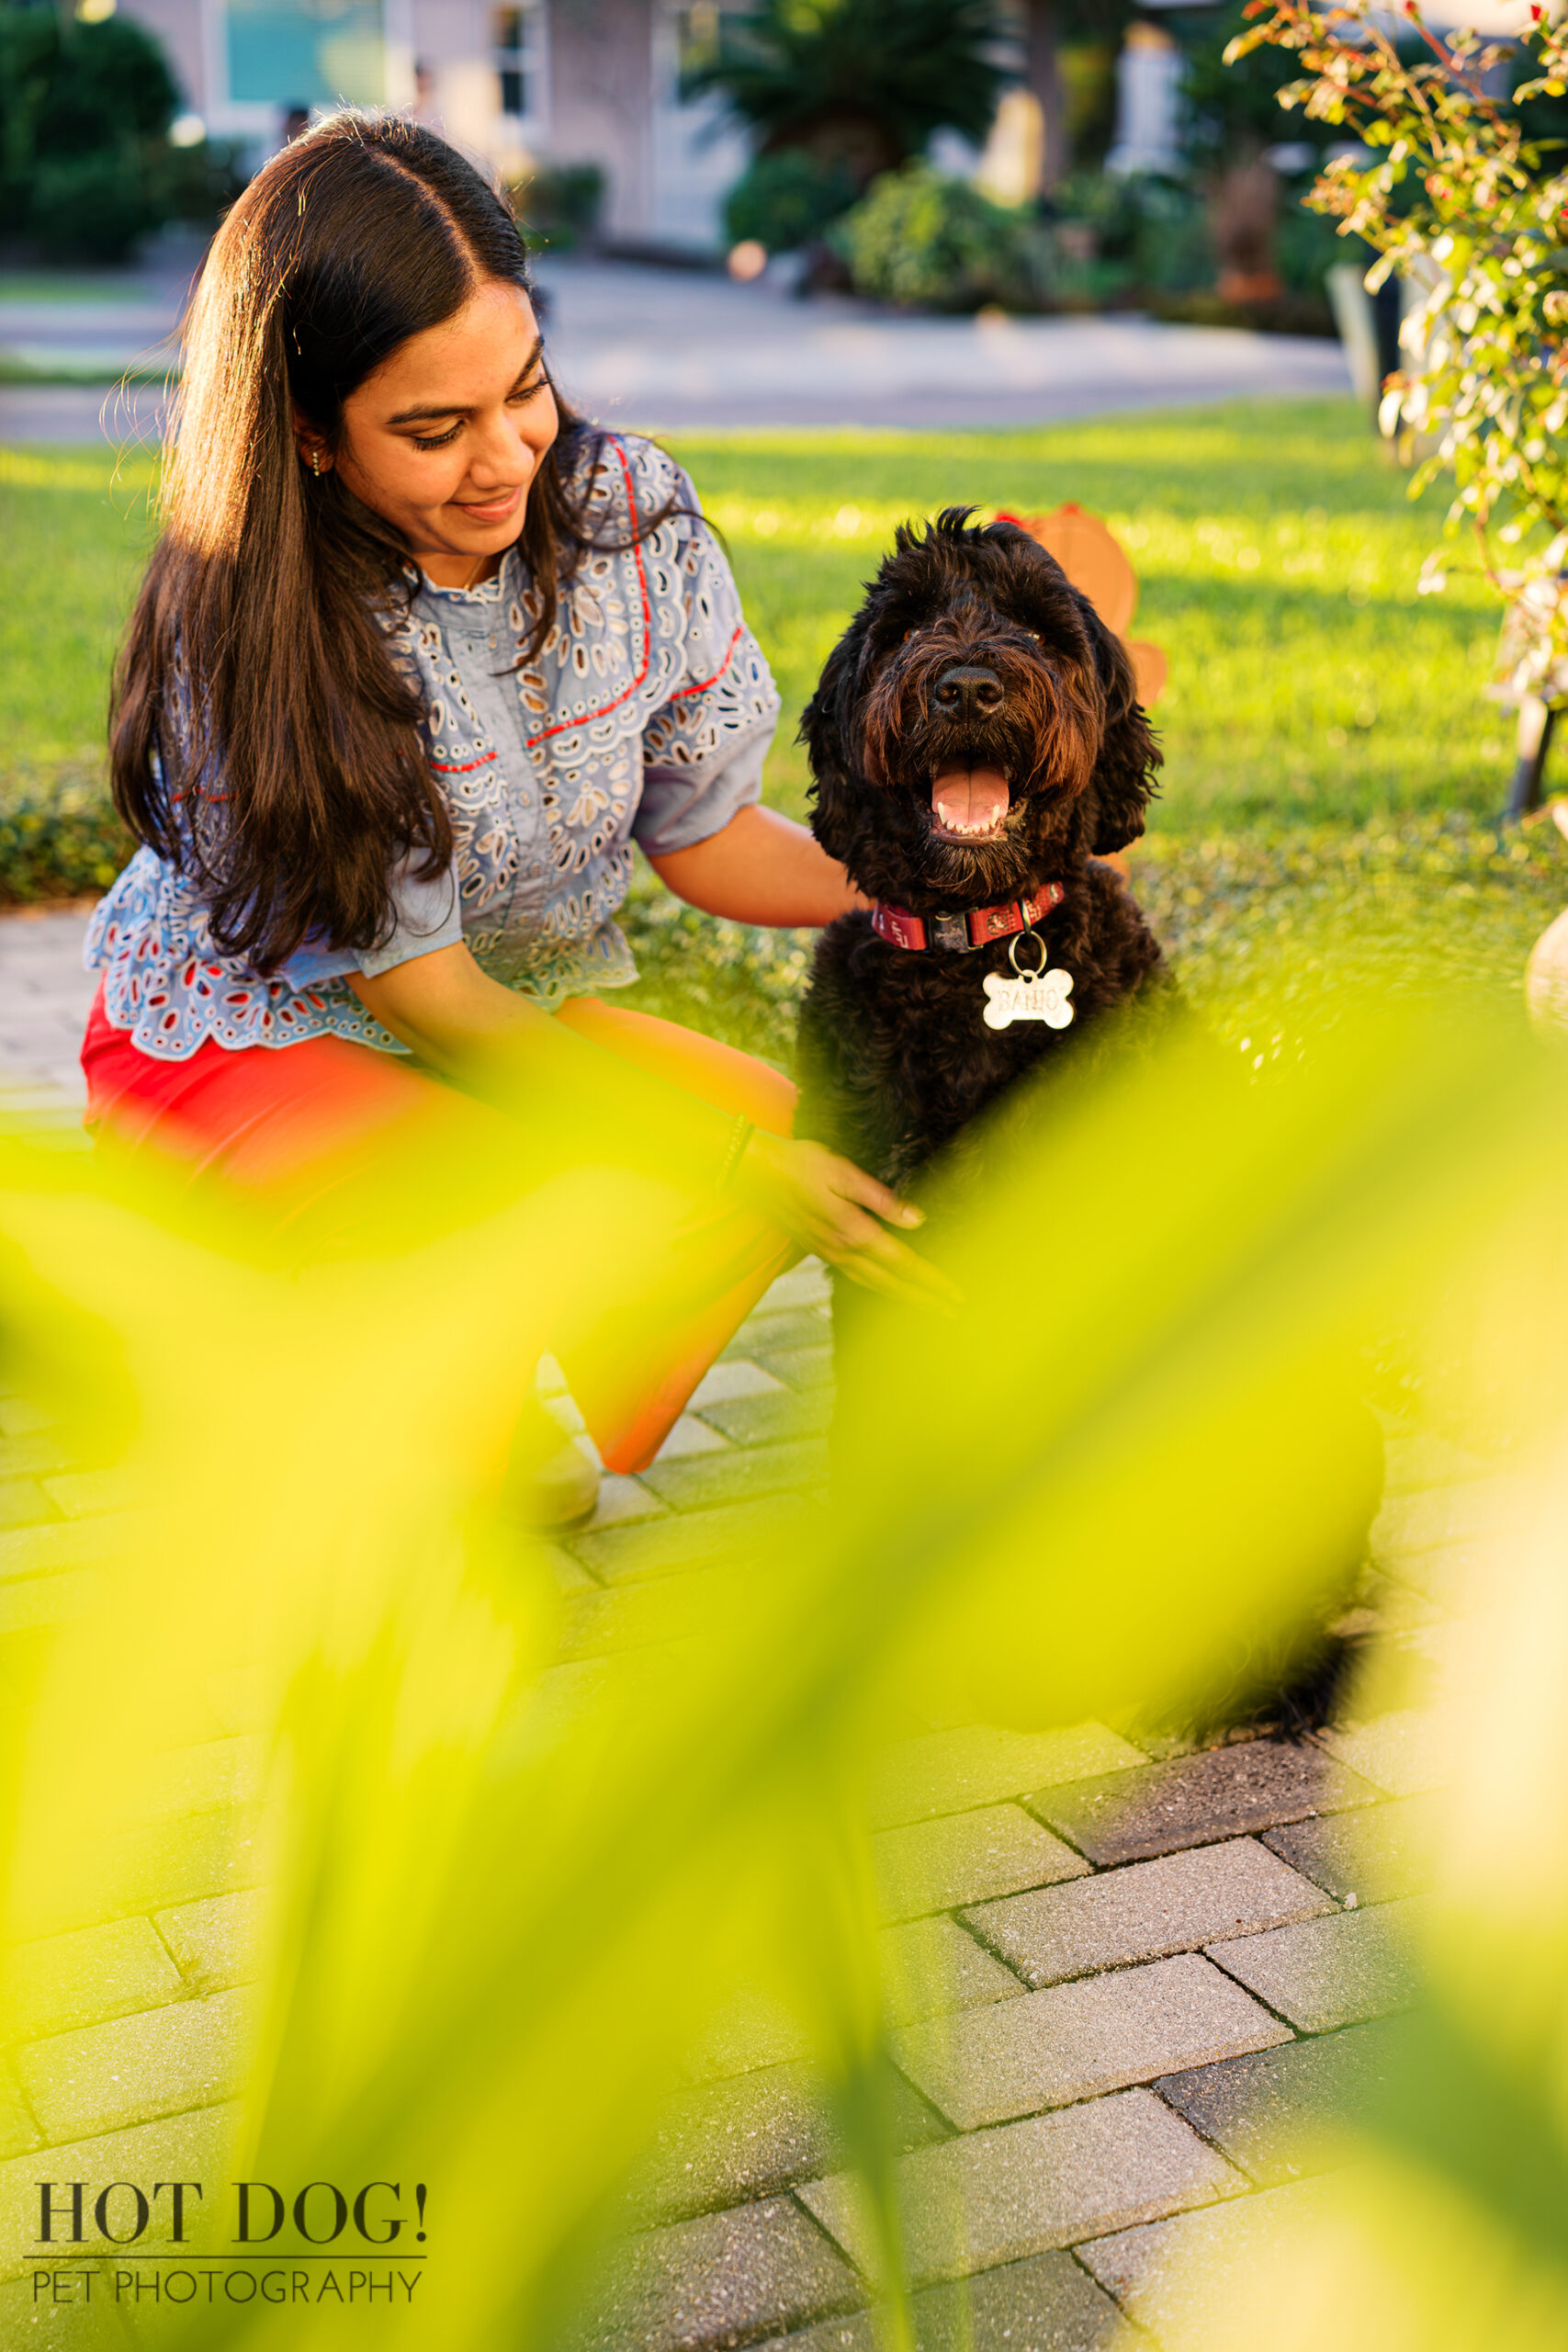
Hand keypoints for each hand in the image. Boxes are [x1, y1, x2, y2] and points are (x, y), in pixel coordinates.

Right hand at [732, 1132, 959, 1310]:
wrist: (755, 1173)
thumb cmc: (801, 1165)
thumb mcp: (845, 1174)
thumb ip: (883, 1200)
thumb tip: (916, 1220)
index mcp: (854, 1231)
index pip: (903, 1263)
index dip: (931, 1281)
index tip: (954, 1294)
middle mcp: (842, 1250)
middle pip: (891, 1283)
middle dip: (924, 1298)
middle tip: (953, 1312)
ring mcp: (829, 1253)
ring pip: (873, 1284)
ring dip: (903, 1297)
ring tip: (927, 1307)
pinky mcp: (819, 1249)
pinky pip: (855, 1277)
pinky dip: (878, 1287)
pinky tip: (885, 1286)